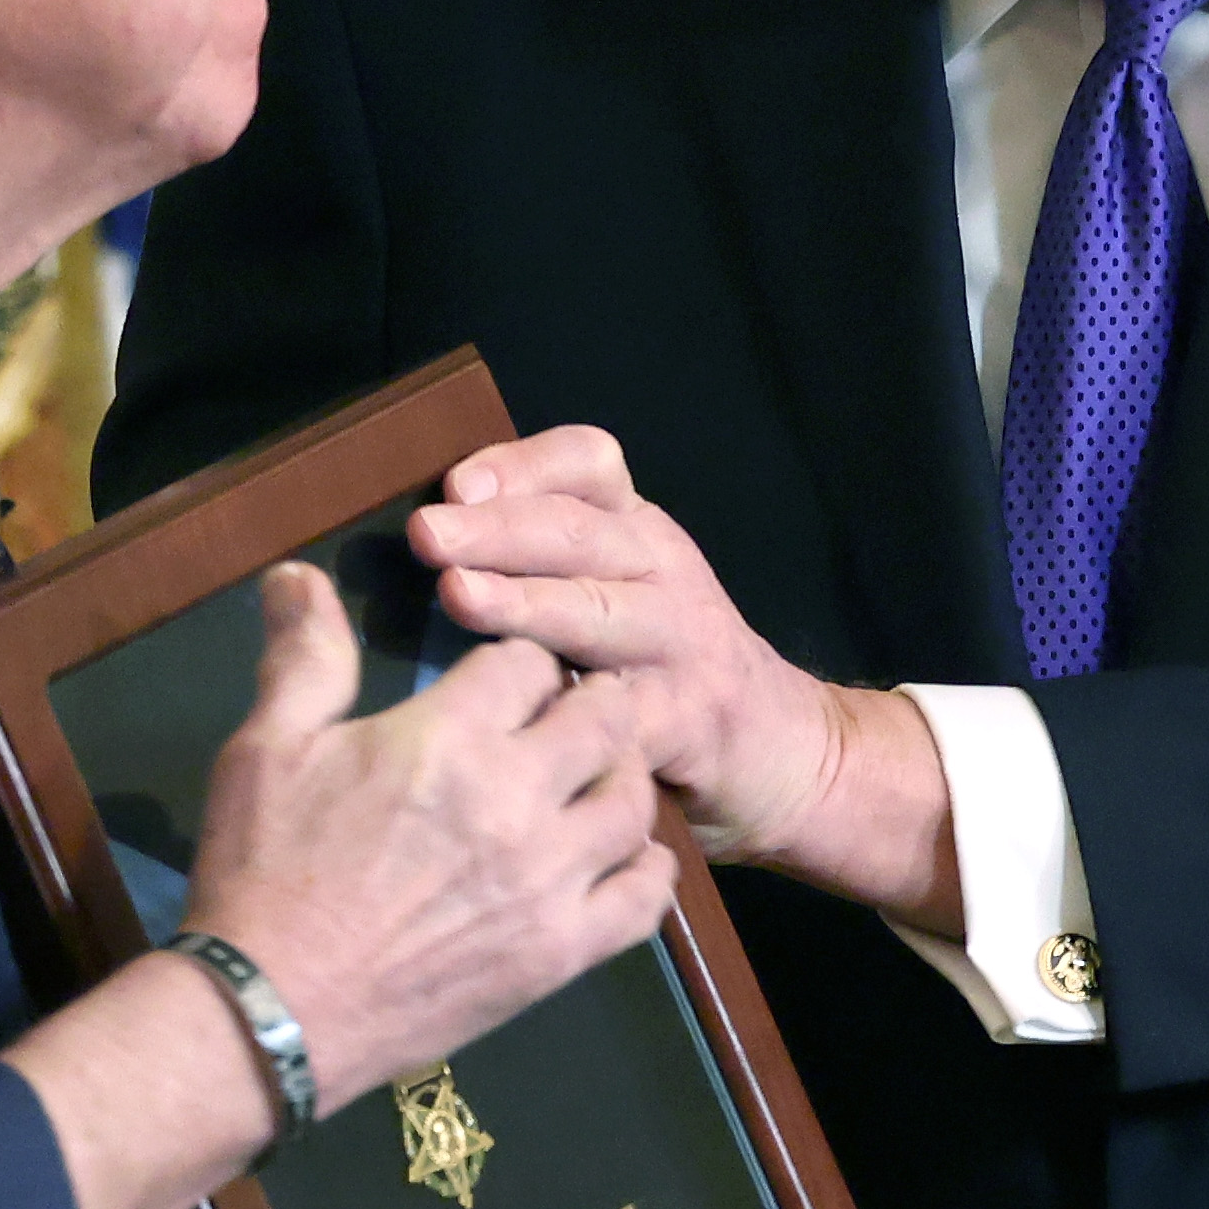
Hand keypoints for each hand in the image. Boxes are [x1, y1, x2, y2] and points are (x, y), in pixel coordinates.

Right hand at [180, 563, 676, 1105]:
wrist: (268, 1013)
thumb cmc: (261, 872)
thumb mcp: (265, 749)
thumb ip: (304, 657)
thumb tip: (299, 573)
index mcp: (447, 738)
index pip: (531, 661)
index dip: (521, 662)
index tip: (508, 681)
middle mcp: (515, 800)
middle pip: (607, 717)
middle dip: (590, 704)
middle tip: (566, 718)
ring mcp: (547, 882)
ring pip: (635, 800)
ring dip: (620, 778)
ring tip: (590, 781)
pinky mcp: (561, 954)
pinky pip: (647, 898)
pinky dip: (645, 868)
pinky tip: (617, 856)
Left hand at [410, 428, 842, 859]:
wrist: (781, 745)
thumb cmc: (665, 659)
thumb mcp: (624, 583)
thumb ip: (547, 555)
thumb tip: (428, 533)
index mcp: (636, 529)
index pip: (588, 464)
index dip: (523, 465)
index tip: (457, 483)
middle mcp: (661, 571)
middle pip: (579, 533)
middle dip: (497, 530)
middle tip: (427, 534)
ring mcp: (682, 643)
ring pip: (599, 611)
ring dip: (526, 602)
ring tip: (459, 596)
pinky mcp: (692, 718)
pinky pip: (628, 712)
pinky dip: (574, 712)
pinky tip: (520, 714)